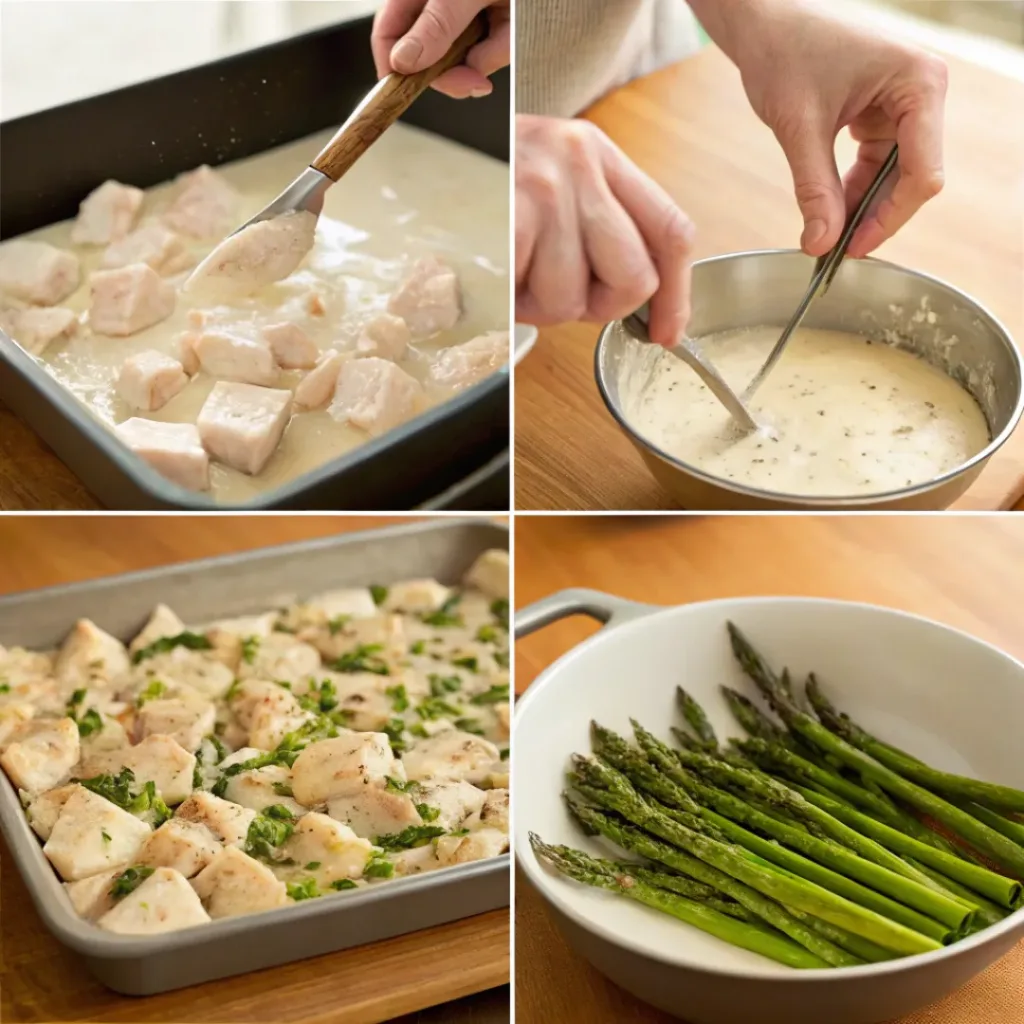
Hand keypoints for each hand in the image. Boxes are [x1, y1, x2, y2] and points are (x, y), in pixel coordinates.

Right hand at [371, 0, 509, 98]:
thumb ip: (437, 23)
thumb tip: (403, 61)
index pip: (390, 31)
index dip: (393, 65)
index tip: (406, 92)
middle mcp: (442, 3)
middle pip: (427, 55)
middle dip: (452, 70)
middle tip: (473, 83)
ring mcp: (470, 15)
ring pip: (464, 58)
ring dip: (487, 53)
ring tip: (507, 23)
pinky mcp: (497, 26)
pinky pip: (493, 52)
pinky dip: (505, 46)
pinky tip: (513, 23)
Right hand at [516, 115, 694, 346]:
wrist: (429, 146)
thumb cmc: (493, 182)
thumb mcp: (559, 182)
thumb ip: (603, 228)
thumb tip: (646, 309)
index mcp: (601, 155)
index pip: (670, 230)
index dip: (678, 295)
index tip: (666, 333)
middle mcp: (581, 163)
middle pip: (635, 277)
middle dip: (600, 306)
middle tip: (563, 289)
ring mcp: (546, 190)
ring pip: (578, 299)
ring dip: (546, 305)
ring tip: (522, 271)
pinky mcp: (512, 220)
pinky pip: (538, 300)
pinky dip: (520, 304)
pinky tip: (507, 274)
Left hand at [691, 0, 946, 256]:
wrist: (764, 23)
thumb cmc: (784, 52)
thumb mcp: (799, 129)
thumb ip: (814, 189)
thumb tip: (821, 245)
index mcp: (919, 84)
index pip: (922, 171)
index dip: (889, 218)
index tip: (852, 250)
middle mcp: (923, 92)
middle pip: (913, 177)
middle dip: (875, 217)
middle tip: (836, 254)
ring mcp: (905, 103)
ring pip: (893, 177)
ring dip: (862, 208)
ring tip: (826, 237)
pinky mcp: (882, 114)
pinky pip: (876, 165)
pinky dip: (853, 190)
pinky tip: (828, 212)